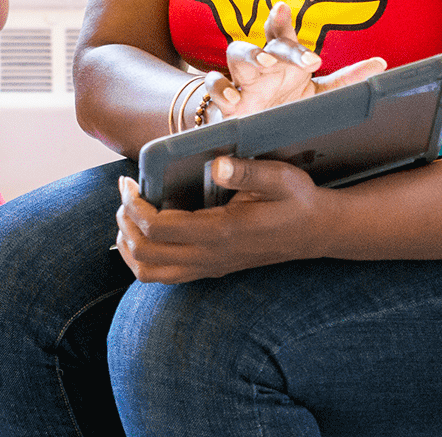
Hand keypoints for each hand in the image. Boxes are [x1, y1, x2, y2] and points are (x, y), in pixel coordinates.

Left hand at [113, 158, 324, 282]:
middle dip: (125, 222)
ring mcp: (209, 267)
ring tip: (128, 215)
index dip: (134, 206)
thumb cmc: (298, 200)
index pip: (158, 228)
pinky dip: (142, 258)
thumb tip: (218, 165)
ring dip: (129, 245)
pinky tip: (145, 232)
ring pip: (149, 272)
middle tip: (125, 193)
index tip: (129, 182)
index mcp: (221, 232)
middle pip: (144, 253)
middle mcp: (210, 256)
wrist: (317, 233)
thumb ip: (248, 173)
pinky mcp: (210, 270)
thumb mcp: (281, 178)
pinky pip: (163, 276)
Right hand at [207, 1, 387, 118]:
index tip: (282, 9)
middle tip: (292, 57)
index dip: (281, 20)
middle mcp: (263, 65)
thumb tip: (382, 64)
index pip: (282, 33)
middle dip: (277, 44)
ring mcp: (242, 80)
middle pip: (265, 42)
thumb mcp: (319, 94)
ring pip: (236, 53)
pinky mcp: (224, 101)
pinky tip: (235, 99)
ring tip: (264, 64)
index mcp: (284, 60)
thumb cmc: (286, 107)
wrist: (253, 135)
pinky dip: (222, 89)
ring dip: (249, 56)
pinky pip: (214, 86)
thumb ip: (347, 81)